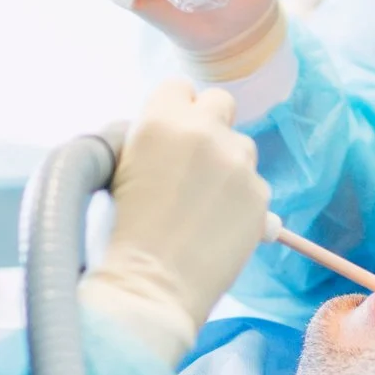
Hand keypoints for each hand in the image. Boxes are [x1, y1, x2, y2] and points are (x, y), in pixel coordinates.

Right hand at [86, 80, 272, 364]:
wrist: (150, 288)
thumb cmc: (119, 235)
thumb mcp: (115, 170)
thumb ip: (148, 140)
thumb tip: (169, 134)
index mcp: (162, 121)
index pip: (178, 87)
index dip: (172, 110)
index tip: (168, 136)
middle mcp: (205, 133)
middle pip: (220, 102)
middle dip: (209, 124)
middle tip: (193, 160)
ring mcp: (238, 164)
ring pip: (242, 146)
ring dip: (228, 164)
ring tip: (203, 203)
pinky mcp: (260, 196)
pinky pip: (254, 185)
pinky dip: (241, 201)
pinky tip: (217, 226)